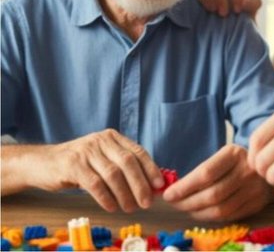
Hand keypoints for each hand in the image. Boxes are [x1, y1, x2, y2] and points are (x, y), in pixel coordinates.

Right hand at [39, 129, 163, 211]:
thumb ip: (122, 166)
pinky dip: (106, 198)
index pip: (138, 151)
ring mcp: (86, 151)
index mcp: (112, 137)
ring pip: (113, 174)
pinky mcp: (72, 165)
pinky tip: (112, 207)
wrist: (43, 162)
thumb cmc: (79, 164)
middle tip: (146, 202)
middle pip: (128, 163)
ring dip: (125, 194)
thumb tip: (150, 184)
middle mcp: (101, 140)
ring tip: (130, 208)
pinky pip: (95, 184)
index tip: (159, 185)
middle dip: (140, 184)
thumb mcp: (102, 158)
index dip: (151, 168)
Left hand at [162, 144, 273, 220]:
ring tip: (185, 208)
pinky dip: (210, 218)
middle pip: (212, 194)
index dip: (184, 187)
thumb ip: (204, 169)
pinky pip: (228, 217)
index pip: (206, 173)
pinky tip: (200, 213)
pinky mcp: (257, 204)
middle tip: (173, 204)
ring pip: (219, 210)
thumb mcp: (224, 155)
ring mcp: (254, 189)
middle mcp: (246, 171)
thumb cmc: (238, 161)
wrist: (270, 167)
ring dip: (196, 213)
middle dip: (187, 202)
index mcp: (234, 153)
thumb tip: (174, 187)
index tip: (168, 194)